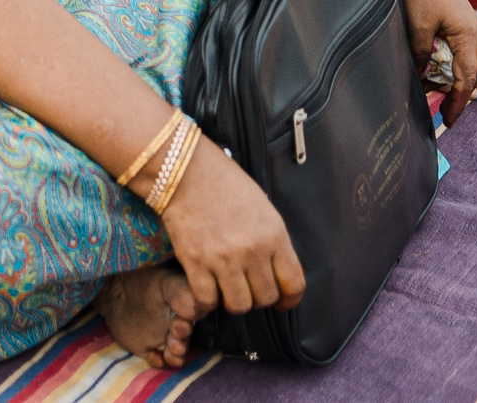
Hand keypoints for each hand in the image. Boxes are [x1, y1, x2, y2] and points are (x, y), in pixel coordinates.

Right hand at [158, 139, 305, 318]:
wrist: (183, 171)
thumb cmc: (224, 184)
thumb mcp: (263, 208)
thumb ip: (274, 241)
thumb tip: (278, 272)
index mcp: (274, 235)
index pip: (294, 284)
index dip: (289, 300)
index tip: (282, 302)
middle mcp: (252, 250)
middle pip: (266, 298)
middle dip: (258, 298)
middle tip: (247, 288)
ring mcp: (223, 258)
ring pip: (239, 305)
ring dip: (234, 302)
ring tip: (227, 290)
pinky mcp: (194, 261)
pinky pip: (207, 299)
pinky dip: (207, 301)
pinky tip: (206, 289)